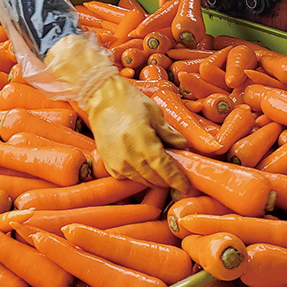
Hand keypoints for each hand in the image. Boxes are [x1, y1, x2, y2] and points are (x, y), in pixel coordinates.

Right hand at [45, 34, 188, 190]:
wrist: (101, 100)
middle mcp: (129, 156)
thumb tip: (183, 145)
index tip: (185, 186)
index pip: (164, 169)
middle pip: (154, 178)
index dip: (176, 179)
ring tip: (164, 172)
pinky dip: (140, 176)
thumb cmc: (129, 102)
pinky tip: (145, 167)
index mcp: (143, 142)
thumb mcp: (154, 114)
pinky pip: (129, 177)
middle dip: (168, 181)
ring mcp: (117, 163)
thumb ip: (168, 133)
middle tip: (178, 178)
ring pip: (142, 180)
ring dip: (155, 179)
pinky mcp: (109, 166)